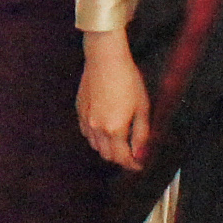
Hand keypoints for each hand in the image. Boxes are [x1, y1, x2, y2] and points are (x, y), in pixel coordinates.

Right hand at [78, 30, 149, 171]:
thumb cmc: (127, 79)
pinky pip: (86, 132)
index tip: (140, 164)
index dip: (133, 164)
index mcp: (115, 129)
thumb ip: (142, 135)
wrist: (105, 58)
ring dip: (107, 148)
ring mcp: (86, 118)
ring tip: (118, 141)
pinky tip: (103, 129)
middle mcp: (97, 128)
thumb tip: (141, 154)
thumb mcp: (142, 108)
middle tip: (131, 153)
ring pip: (95, 145)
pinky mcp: (79, 109)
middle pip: (107, 156)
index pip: (123, 158)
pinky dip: (95, 137)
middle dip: (120, 158)